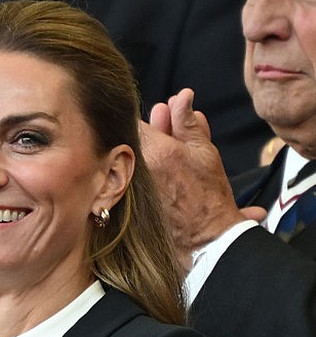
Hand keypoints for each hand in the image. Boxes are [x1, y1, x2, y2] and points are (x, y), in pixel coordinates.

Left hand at [141, 88, 265, 266]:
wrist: (205, 240)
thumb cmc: (209, 198)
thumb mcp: (205, 153)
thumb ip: (188, 123)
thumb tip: (183, 95)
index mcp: (157, 152)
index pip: (134, 121)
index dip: (145, 117)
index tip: (158, 115)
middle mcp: (138, 169)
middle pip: (130, 140)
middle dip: (147, 131)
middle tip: (166, 124)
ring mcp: (130, 188)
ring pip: (128, 160)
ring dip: (144, 152)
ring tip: (168, 152)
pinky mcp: (128, 204)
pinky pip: (127, 180)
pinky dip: (139, 174)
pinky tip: (157, 176)